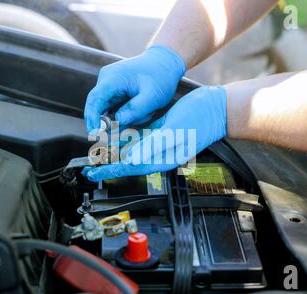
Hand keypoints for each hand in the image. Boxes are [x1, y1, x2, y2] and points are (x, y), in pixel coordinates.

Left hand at [83, 86, 227, 181]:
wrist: (216, 107)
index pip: (132, 167)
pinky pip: (140, 138)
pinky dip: (127, 138)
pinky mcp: (161, 132)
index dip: (112, 171)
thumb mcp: (174, 131)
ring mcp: (160, 143)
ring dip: (115, 152)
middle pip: (129, 162)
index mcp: (163, 158)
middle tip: (90, 167)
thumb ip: (152, 145)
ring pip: (133, 150)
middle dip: (110, 165)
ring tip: (98, 154)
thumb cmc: (199, 119)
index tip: (95, 173)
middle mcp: (160, 154)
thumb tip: (131, 159)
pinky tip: (115, 136)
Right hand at [84, 45, 185, 132]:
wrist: (164, 63)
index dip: (92, 119)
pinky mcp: (114, 92)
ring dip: (123, 119)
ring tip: (146, 112)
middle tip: (126, 135)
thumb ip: (136, 109)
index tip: (95, 135)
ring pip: (108, 112)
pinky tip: (142, 111)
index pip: (95, 100)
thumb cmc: (160, 77)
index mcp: (112, 78)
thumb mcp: (153, 96)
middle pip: (98, 109)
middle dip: (111, 124)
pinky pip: (114, 110)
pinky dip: (126, 116)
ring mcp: (109, 87)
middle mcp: (106, 81)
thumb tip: (118, 121)